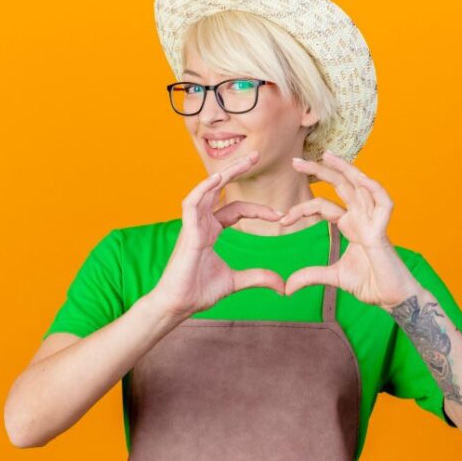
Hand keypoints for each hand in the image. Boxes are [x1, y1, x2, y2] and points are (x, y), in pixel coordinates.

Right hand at [153, 151, 285, 318]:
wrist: (178, 305)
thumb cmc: (199, 291)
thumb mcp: (236, 281)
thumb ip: (258, 278)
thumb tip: (283, 286)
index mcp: (211, 231)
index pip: (236, 209)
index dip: (258, 209)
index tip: (280, 215)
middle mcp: (201, 223)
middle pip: (220, 190)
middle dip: (238, 171)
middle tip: (257, 155)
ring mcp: (192, 225)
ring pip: (208, 189)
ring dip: (226, 173)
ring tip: (246, 160)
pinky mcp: (186, 231)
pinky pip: (192, 202)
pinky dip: (204, 188)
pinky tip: (218, 178)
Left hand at [282, 150, 422, 309]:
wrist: (392, 298)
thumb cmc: (370, 283)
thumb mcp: (333, 277)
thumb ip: (310, 276)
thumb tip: (286, 287)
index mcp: (350, 225)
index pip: (323, 205)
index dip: (302, 209)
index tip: (282, 220)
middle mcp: (361, 218)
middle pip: (340, 186)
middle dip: (319, 171)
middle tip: (295, 161)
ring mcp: (372, 222)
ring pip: (361, 186)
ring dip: (345, 169)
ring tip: (327, 155)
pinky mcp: (382, 232)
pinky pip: (383, 204)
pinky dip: (375, 189)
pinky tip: (361, 178)